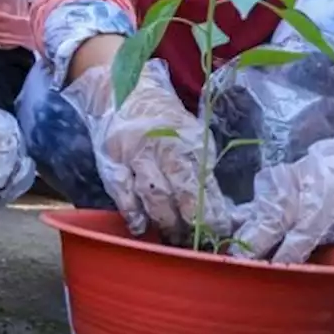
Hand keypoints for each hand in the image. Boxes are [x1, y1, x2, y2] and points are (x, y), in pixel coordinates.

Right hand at [61, 61, 231, 242]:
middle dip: (192, 222)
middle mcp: (163, 145)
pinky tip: (141, 227)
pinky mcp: (111, 159)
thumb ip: (201, 167)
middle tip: (198, 243)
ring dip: (165, 222)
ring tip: (174, 240)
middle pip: (182, 190)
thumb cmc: (165, 119)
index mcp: (189, 140)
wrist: (123, 89)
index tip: (221, 233)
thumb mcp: (191, 134)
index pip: (205, 182)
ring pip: (153, 194)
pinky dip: (132, 213)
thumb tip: (219, 208)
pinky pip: (122, 192)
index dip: (214, 212)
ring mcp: (135, 153)